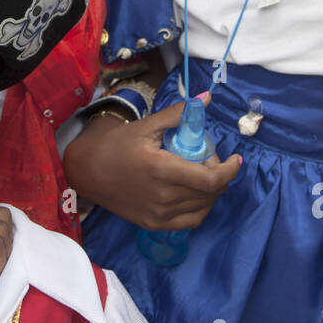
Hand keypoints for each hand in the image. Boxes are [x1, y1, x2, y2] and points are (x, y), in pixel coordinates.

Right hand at [64, 96, 241, 231]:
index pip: (211, 180)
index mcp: (162, 170)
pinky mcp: (155, 224)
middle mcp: (163, 197)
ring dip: (211, 190)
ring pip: (204, 207)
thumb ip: (178, 114)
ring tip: (201, 174)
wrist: (87, 172)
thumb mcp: (147, 126)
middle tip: (208, 158)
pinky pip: (191, 220)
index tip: (235, 159)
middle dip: (219, 174)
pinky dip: (201, 207)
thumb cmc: (116, 145)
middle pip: (211, 192)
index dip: (230, 171)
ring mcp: (160, 214)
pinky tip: (195, 193)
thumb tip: (207, 98)